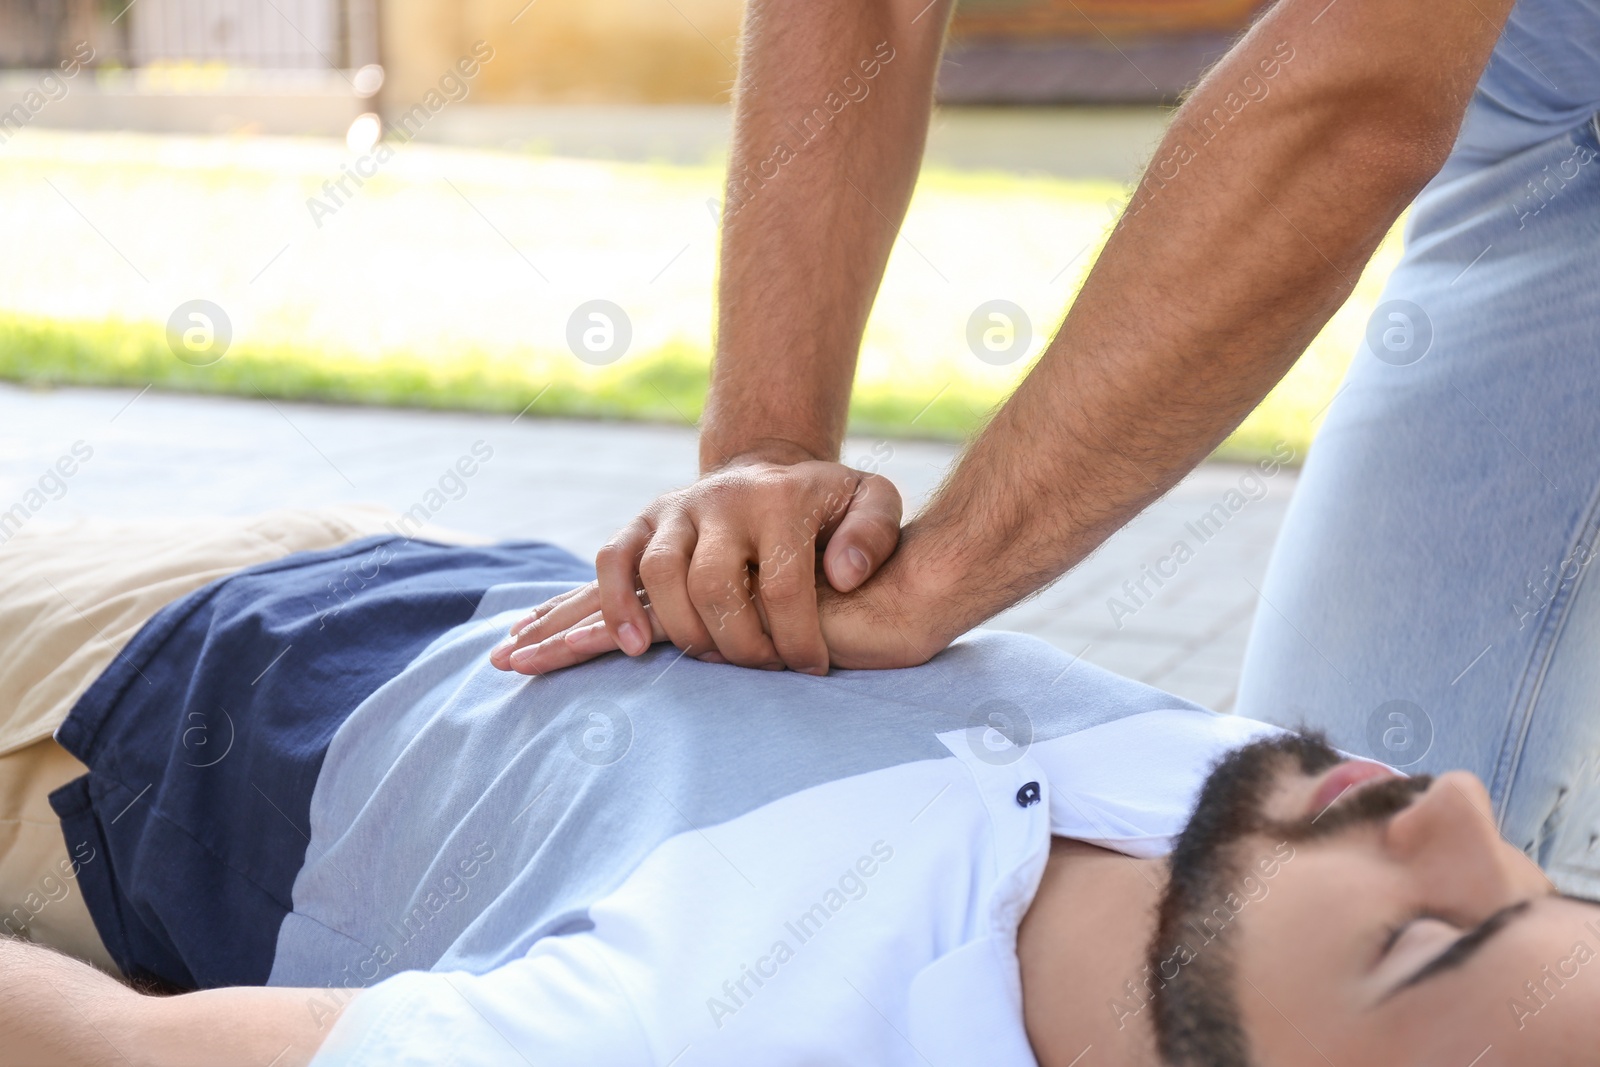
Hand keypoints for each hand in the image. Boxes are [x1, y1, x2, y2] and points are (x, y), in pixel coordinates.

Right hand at [489, 458, 902, 674]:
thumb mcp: (871, 501)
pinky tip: (632, 646)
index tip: (812, 668)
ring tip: (709, 662)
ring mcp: (678, 508)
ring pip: (660, 574)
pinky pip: (614, 558)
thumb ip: (874, 531)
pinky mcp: (645, 520)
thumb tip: (846, 575)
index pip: (782, 585)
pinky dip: (615, 602)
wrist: (772, 474)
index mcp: (781, 498)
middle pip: (715, 585)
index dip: (797, 638)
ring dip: (683, 631)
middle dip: (741, 644)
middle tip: (765, 668)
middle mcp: (724, 498)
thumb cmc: (828, 505)